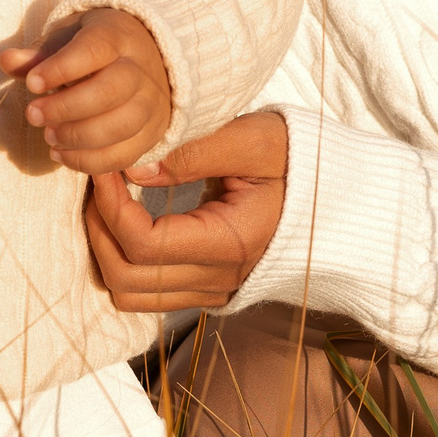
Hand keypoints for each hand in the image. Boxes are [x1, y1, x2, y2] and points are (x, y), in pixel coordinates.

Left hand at [0, 9, 172, 173]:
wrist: (146, 60)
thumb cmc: (96, 49)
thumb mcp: (68, 40)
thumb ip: (38, 54)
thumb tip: (6, 60)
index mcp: (117, 37)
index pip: (94, 50)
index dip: (61, 68)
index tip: (32, 84)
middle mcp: (141, 69)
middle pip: (110, 91)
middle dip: (66, 108)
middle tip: (33, 115)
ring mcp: (151, 103)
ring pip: (121, 126)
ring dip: (78, 137)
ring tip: (49, 137)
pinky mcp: (153, 133)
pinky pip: (125, 155)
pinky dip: (89, 161)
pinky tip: (61, 154)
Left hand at [83, 112, 288, 311]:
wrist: (338, 197)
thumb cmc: (299, 161)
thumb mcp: (255, 142)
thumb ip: (195, 152)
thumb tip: (135, 169)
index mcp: (232, 244)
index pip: (145, 245)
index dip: (112, 207)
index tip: (106, 167)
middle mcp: (220, 279)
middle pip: (127, 278)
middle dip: (98, 228)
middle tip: (99, 181)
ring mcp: (214, 291)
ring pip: (130, 295)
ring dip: (106, 249)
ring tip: (108, 200)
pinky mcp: (208, 290)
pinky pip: (148, 292)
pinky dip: (125, 260)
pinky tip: (128, 218)